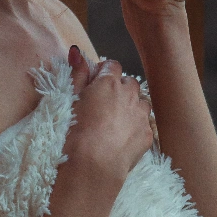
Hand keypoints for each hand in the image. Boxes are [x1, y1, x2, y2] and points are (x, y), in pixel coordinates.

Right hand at [64, 47, 153, 186]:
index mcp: (108, 82)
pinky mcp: (147, 134)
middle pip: (128, 83)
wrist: (93, 166)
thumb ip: (77, 73)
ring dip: (130, 106)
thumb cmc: (74, 132)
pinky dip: (135, 126)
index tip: (95, 83)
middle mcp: (129, 94)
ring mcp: (141, 114)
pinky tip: (121, 138)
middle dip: (118, 89)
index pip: (111, 66)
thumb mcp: (69, 99)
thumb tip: (76, 50)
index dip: (103, 73)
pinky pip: (144, 124)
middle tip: (103, 105)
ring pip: (140, 102)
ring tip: (114, 122)